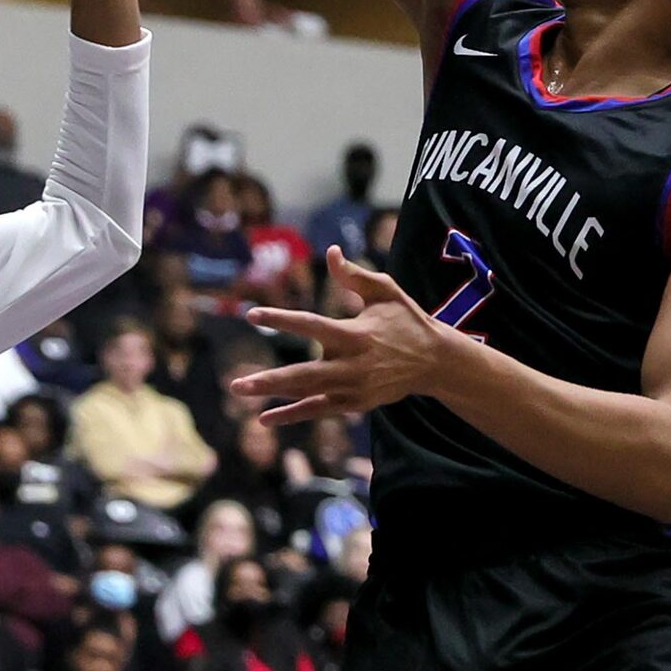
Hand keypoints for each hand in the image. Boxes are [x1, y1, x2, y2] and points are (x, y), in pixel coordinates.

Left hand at [234, 247, 448, 424]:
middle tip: (236, 383)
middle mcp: (352, 365)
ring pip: (307, 393)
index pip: (311, 325)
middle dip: (269, 380)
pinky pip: (318, 410)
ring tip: (239, 391)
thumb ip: (354, 276)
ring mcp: (353, 388)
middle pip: (303, 374)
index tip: (252, 315)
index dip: (281, 320)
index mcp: (356, 333)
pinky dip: (292, 415)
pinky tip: (265, 419)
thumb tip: (330, 252)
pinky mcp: (355, 404)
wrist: (434, 361)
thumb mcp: (385, 291)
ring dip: (273, 395)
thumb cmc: (406, 319)